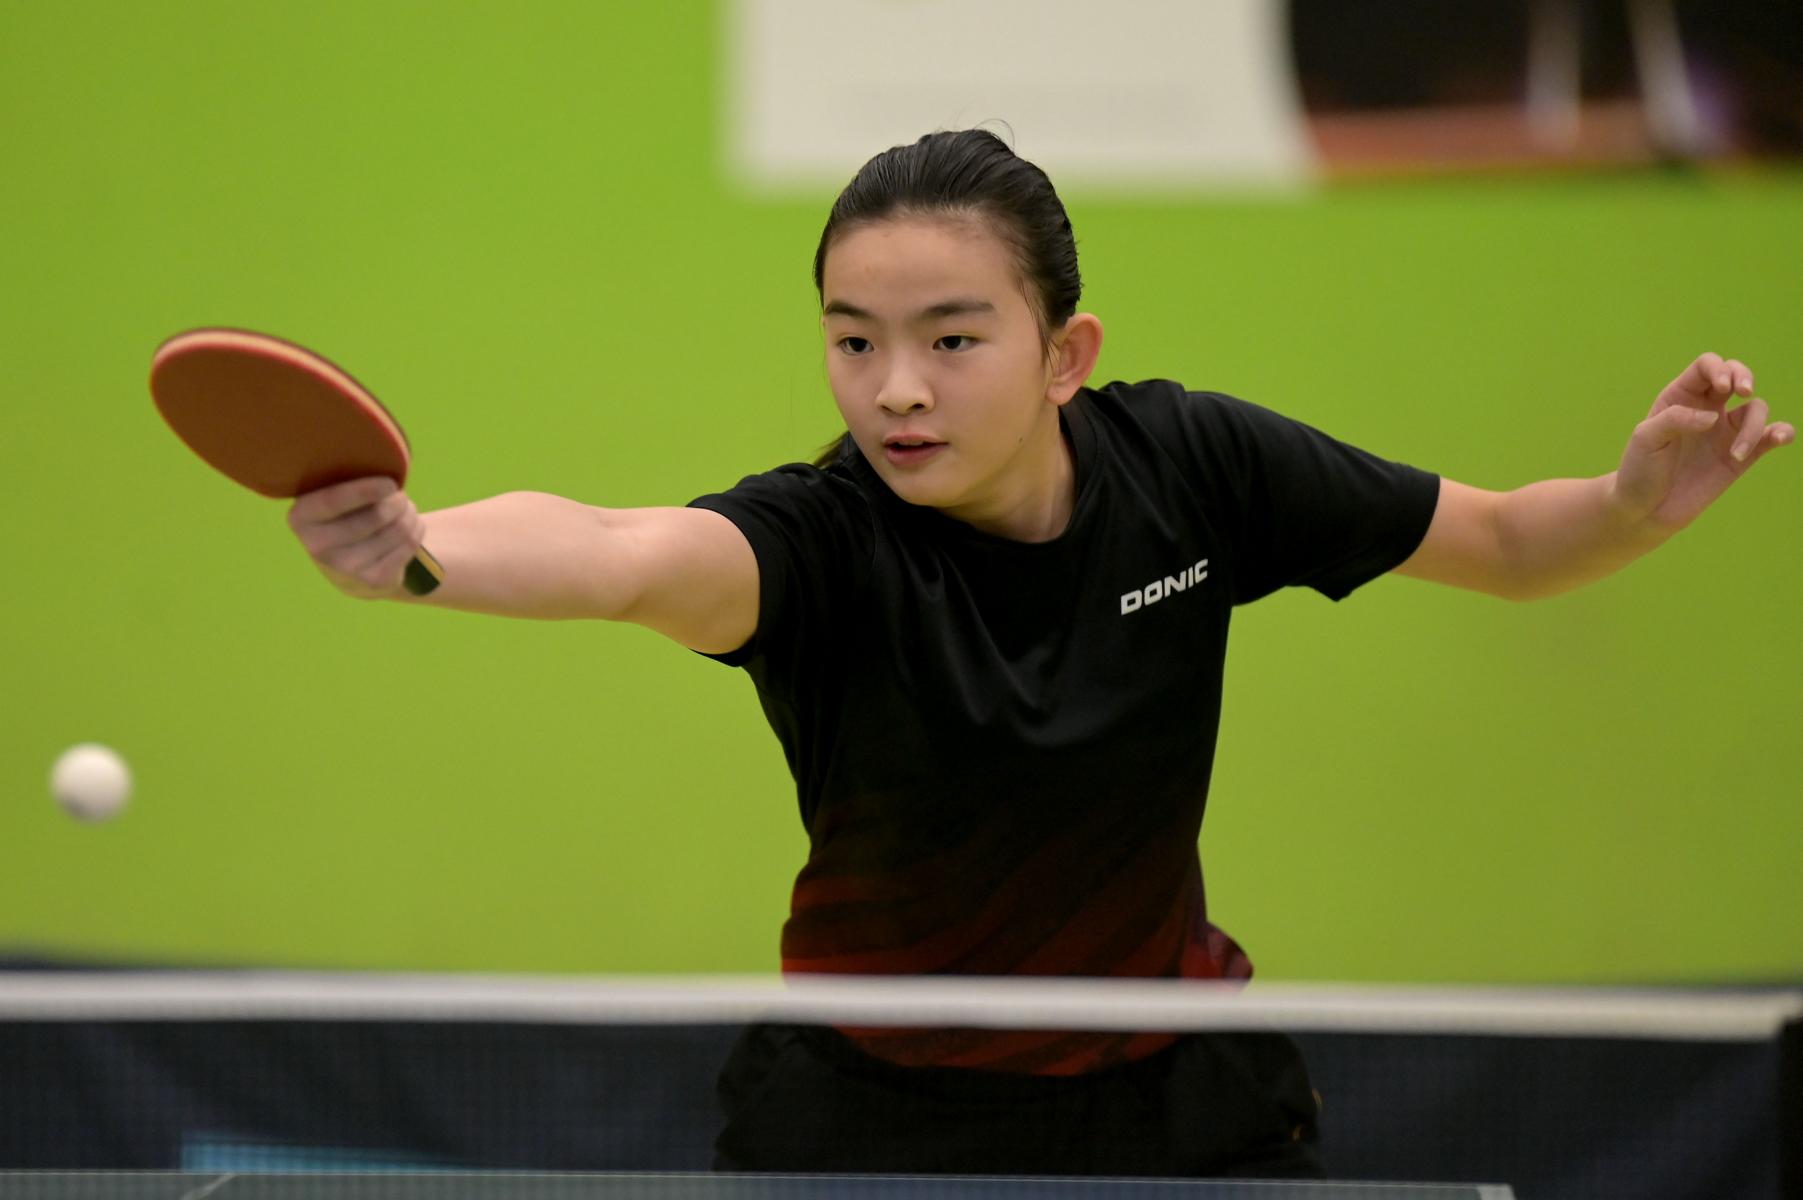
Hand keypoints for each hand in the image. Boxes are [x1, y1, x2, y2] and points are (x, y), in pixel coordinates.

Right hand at [286, 476, 426, 597]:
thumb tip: (380, 459)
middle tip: (399, 495)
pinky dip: (417, 530)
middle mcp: (318, 547)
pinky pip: (409, 545)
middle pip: (374, 516)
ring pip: (397, 529)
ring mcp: (346, 568)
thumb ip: (344, 478)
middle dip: (396, 501)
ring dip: (409, 513)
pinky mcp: (373, 581)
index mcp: (301, 518)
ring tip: (404, 509)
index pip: (333, 501)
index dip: (365, 490)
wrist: (350, 567)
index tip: (390, 483)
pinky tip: (410, 526)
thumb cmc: (344, 515)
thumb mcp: (333, 496)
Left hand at [1611, 353, 1792, 529]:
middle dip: (1745, 376)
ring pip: (1757, 408)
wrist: (1645, 511)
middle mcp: (1707, 409)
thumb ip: (1676, 419)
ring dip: (1755, 425)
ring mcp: (1725, 432)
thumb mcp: (1646, 438)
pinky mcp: (1741, 456)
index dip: (1719, 368)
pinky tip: (1778, 438)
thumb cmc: (1639, 470)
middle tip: (1744, 392)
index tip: (1722, 387)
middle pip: (1736, 375)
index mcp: (1680, 397)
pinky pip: (1769, 437)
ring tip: (1735, 454)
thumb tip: (1713, 417)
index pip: (1706, 367)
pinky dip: (1781, 432)